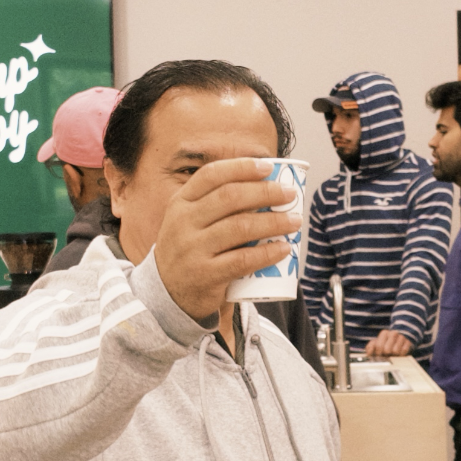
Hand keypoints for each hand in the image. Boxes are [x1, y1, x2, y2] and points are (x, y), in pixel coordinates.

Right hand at [153, 158, 299, 319]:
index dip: (241, 167)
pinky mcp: (205, 275)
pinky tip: (284, 248)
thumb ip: (214, 204)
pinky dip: (267, 253)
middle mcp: (183, 222)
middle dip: (265, 192)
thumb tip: (266, 186)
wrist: (166, 293)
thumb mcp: (188, 221)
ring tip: (294, 221)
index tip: (268, 167)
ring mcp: (192, 249)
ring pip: (240, 227)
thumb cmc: (189, 250)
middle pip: (230, 197)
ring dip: (273, 222)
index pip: (211, 175)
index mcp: (180, 202)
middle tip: (289, 194)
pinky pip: (242, 260)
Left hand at [365, 329, 412, 356]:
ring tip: (392, 354)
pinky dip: (401, 355)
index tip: (379, 355)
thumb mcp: (376, 343)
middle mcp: (393, 333)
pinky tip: (399, 354)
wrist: (401, 338)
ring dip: (394, 355)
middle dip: (386, 355)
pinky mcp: (408, 342)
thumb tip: (369, 353)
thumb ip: (370, 347)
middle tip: (386, 355)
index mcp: (384, 333)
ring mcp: (401, 337)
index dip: (378, 353)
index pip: (379, 346)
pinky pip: (403, 352)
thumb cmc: (386, 342)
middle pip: (387, 350)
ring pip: (396, 351)